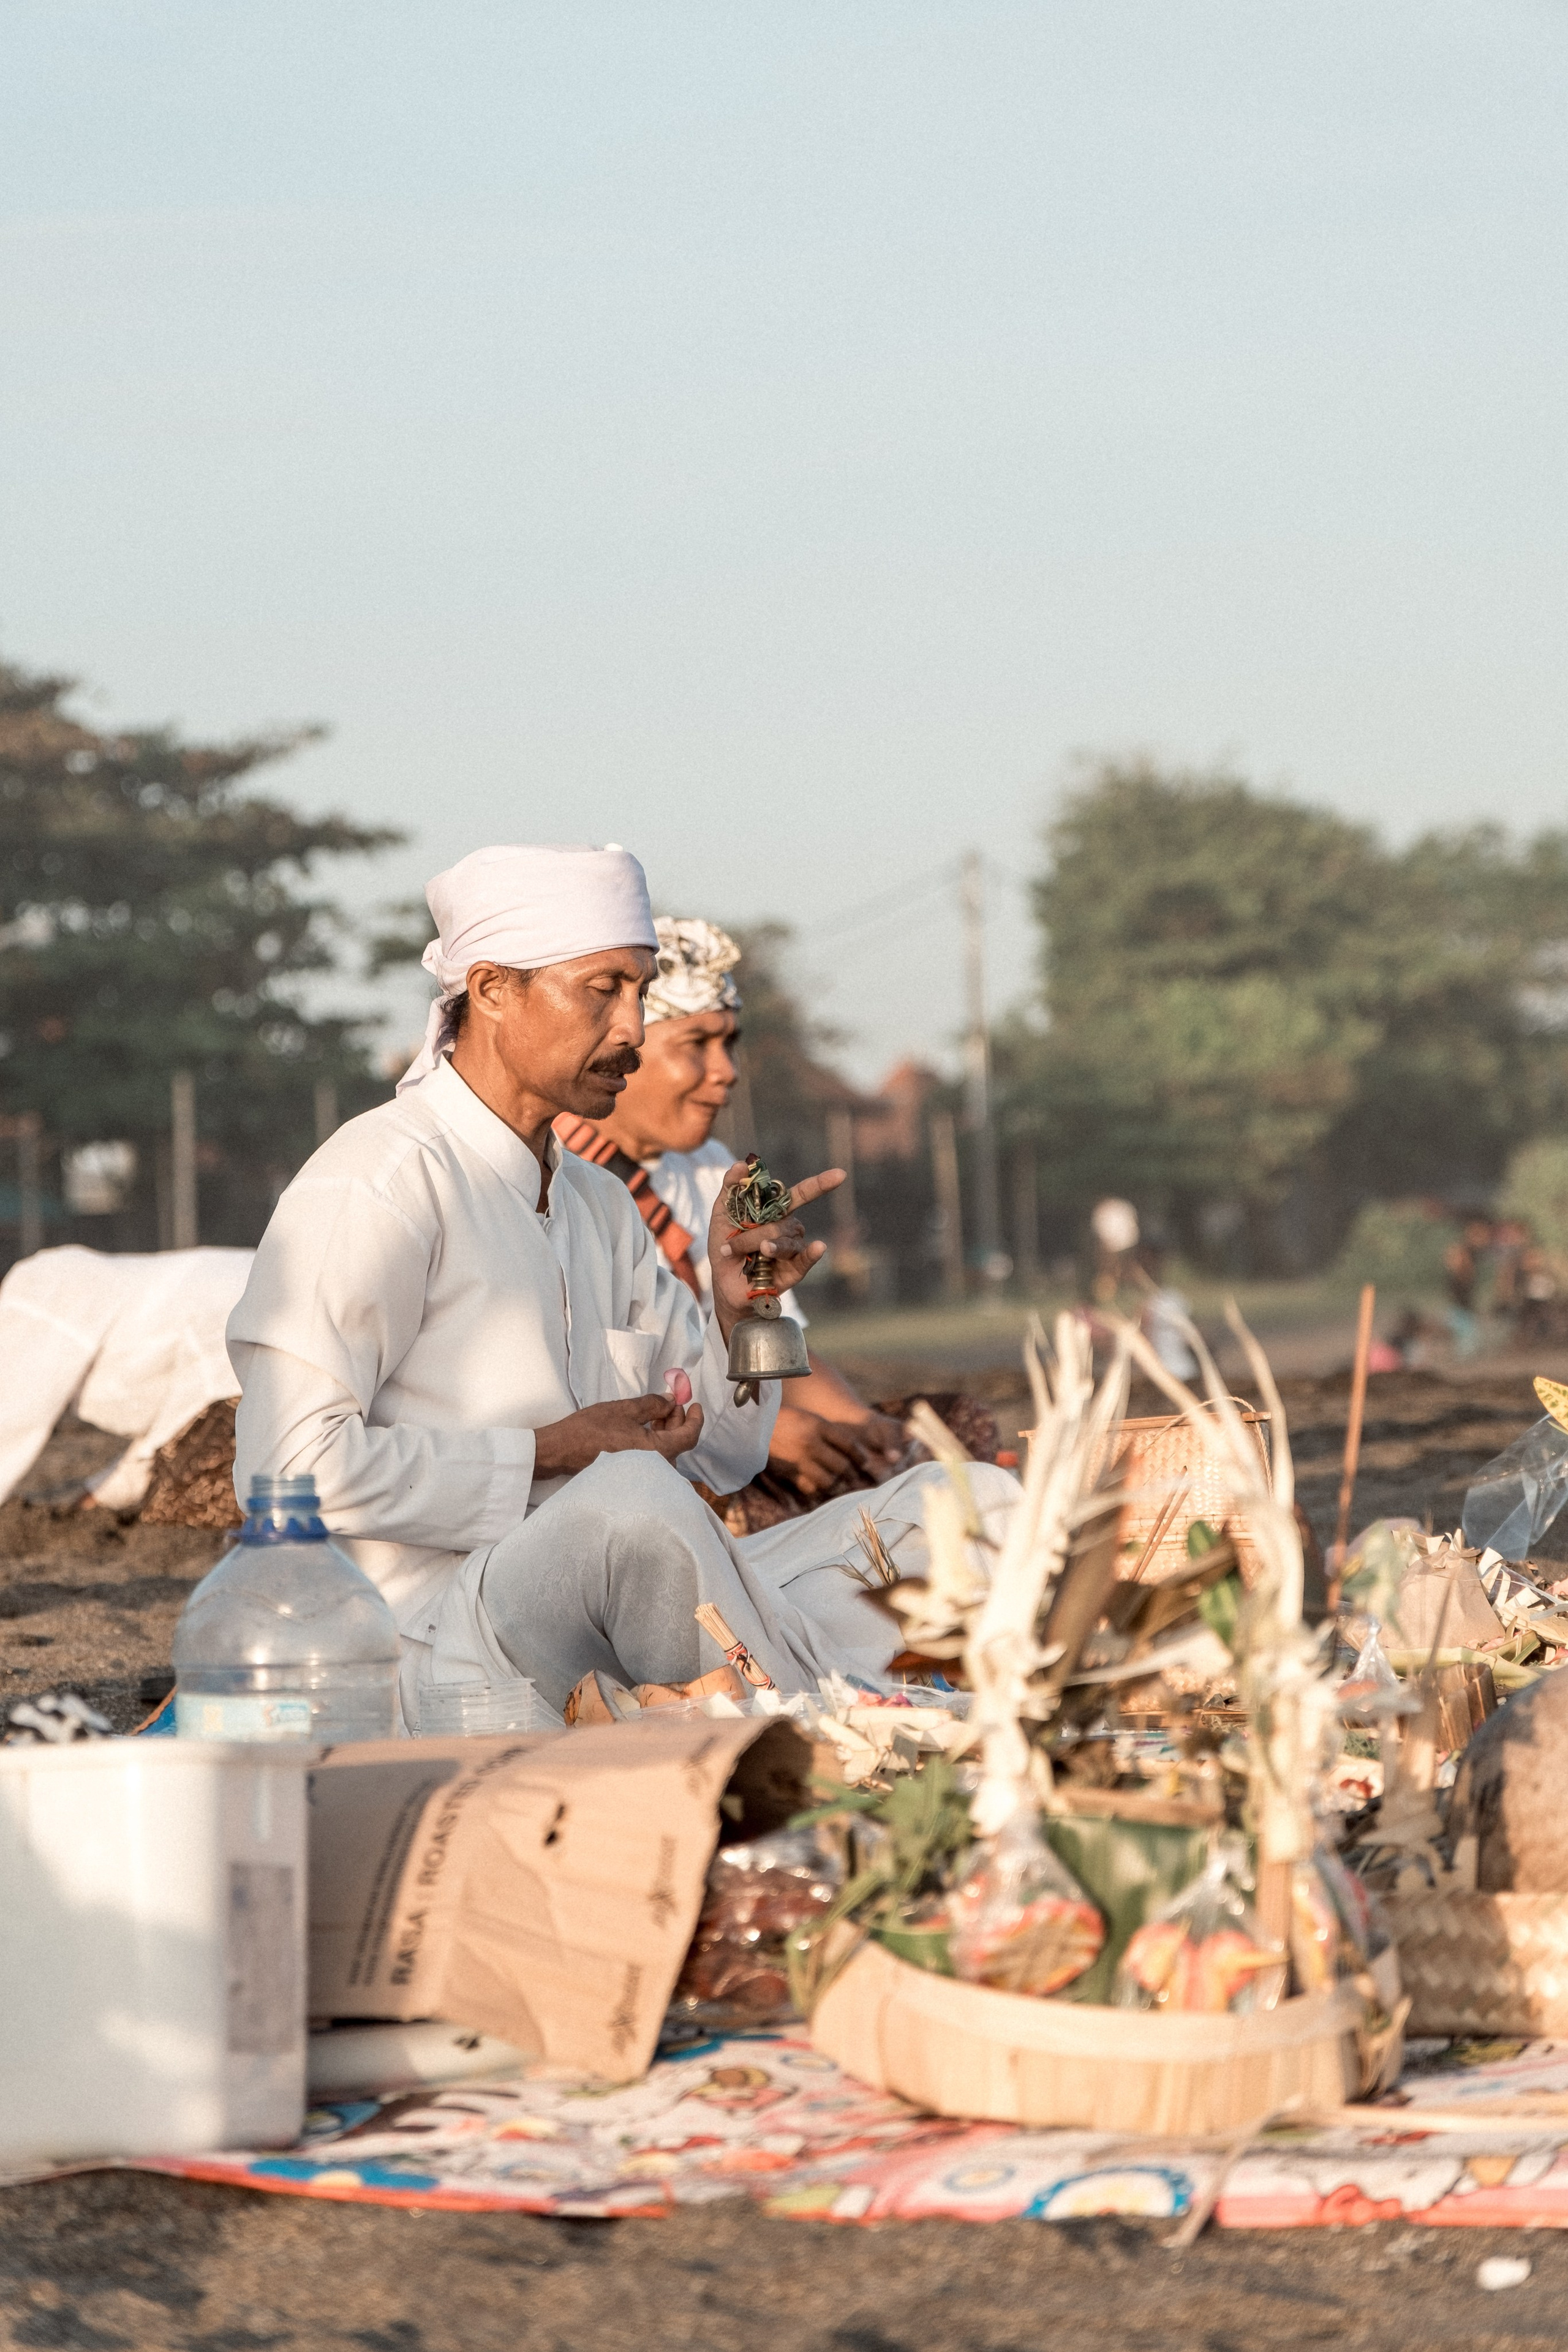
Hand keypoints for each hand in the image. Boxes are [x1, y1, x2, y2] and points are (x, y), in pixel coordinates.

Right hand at [533, 1393, 704, 1477]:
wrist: (562, 1450)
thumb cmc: (591, 1430)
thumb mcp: (626, 1410)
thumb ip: (654, 1404)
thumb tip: (672, 1401)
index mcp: (657, 1452)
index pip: (689, 1437)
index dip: (696, 1418)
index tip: (695, 1404)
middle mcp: (655, 1469)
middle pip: (679, 1443)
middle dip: (677, 1420)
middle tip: (670, 1401)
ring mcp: (644, 1475)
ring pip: (666, 1451)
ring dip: (666, 1430)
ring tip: (657, 1411)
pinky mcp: (633, 1476)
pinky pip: (654, 1458)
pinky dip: (655, 1441)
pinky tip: (646, 1427)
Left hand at [709, 1162, 844, 1339]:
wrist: (722, 1283)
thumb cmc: (725, 1247)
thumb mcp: (721, 1215)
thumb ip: (731, 1188)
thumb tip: (741, 1164)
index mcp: (776, 1212)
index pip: (801, 1194)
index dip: (820, 1184)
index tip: (840, 1175)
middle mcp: (789, 1229)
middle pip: (783, 1222)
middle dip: (753, 1234)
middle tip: (729, 1247)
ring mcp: (793, 1250)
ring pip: (788, 1241)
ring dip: (767, 1246)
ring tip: (754, 1253)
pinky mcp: (794, 1272)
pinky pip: (805, 1260)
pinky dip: (812, 1254)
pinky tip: (819, 1247)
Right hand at [767, 1405, 900, 1496]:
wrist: (752, 1428)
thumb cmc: (784, 1421)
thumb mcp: (808, 1418)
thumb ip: (828, 1431)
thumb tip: (850, 1449)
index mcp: (817, 1426)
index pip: (848, 1444)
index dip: (860, 1456)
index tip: (865, 1462)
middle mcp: (811, 1444)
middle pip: (842, 1466)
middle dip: (850, 1473)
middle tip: (853, 1476)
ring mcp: (799, 1461)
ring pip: (828, 1481)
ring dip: (834, 1483)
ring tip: (835, 1482)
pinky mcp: (788, 1474)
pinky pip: (809, 1488)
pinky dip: (815, 1489)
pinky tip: (816, 1485)